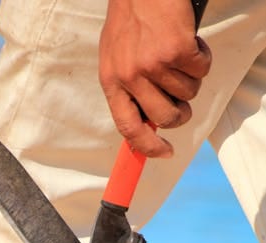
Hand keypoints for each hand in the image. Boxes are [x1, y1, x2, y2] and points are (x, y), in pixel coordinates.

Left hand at [99, 0, 211, 156]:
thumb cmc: (129, 19)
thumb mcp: (114, 58)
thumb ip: (126, 89)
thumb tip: (145, 123)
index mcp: (112, 82)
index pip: (128, 127)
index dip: (147, 146)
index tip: (164, 152)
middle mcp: (131, 76)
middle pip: (166, 118)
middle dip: (181, 114)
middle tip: (183, 101)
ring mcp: (154, 64)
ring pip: (188, 93)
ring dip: (191, 77)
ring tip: (179, 55)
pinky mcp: (177, 50)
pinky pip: (201, 69)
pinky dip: (202, 56)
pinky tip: (190, 41)